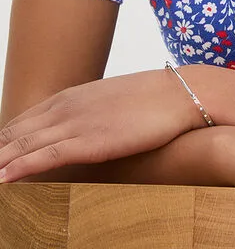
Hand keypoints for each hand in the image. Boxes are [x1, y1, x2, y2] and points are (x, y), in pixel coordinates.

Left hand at [0, 67, 205, 182]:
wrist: (179, 93)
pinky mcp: (88, 141)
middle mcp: (65, 107)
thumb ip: (87, 115)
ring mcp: (75, 123)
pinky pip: (44, 156)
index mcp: (69, 96)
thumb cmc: (151, 99)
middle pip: (13, 133)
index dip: (1, 142)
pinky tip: (2, 178)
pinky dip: (18, 168)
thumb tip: (80, 133)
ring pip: (21, 145)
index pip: (20, 121)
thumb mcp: (110, 103)